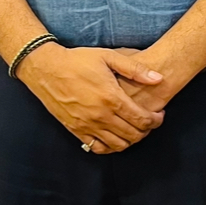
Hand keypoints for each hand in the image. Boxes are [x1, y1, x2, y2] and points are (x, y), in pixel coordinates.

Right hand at [20, 44, 165, 151]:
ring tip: (134, 129)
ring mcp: (87, 125)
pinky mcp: (76, 130)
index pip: (142, 119)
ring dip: (131, 140)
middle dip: (147, 131)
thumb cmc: (78, 60)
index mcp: (111, 98)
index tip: (159, 115)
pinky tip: (115, 137)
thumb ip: (135, 69)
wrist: (46, 69)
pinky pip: (97, 148)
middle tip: (149, 122)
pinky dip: (110, 147)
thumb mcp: (109, 57)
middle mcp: (101, 116)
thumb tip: (158, 78)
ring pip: (118, 145)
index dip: (156, 120)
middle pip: (133, 135)